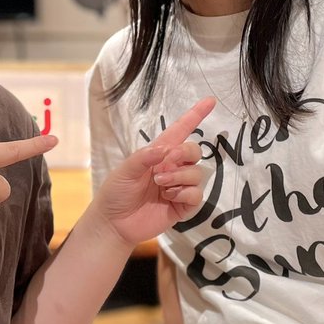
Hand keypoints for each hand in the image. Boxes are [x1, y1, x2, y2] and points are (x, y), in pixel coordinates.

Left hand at [95, 97, 214, 246]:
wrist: (113, 223)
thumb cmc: (116, 192)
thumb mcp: (125, 170)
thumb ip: (144, 157)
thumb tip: (165, 149)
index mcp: (158, 154)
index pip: (180, 131)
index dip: (195, 115)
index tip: (210, 101)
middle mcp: (172, 168)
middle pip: (194, 151)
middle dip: (185, 153)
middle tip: (169, 160)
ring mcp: (178, 187)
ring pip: (197, 173)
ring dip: (180, 176)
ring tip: (161, 184)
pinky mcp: (182, 206)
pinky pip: (197, 195)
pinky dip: (186, 193)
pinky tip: (170, 197)